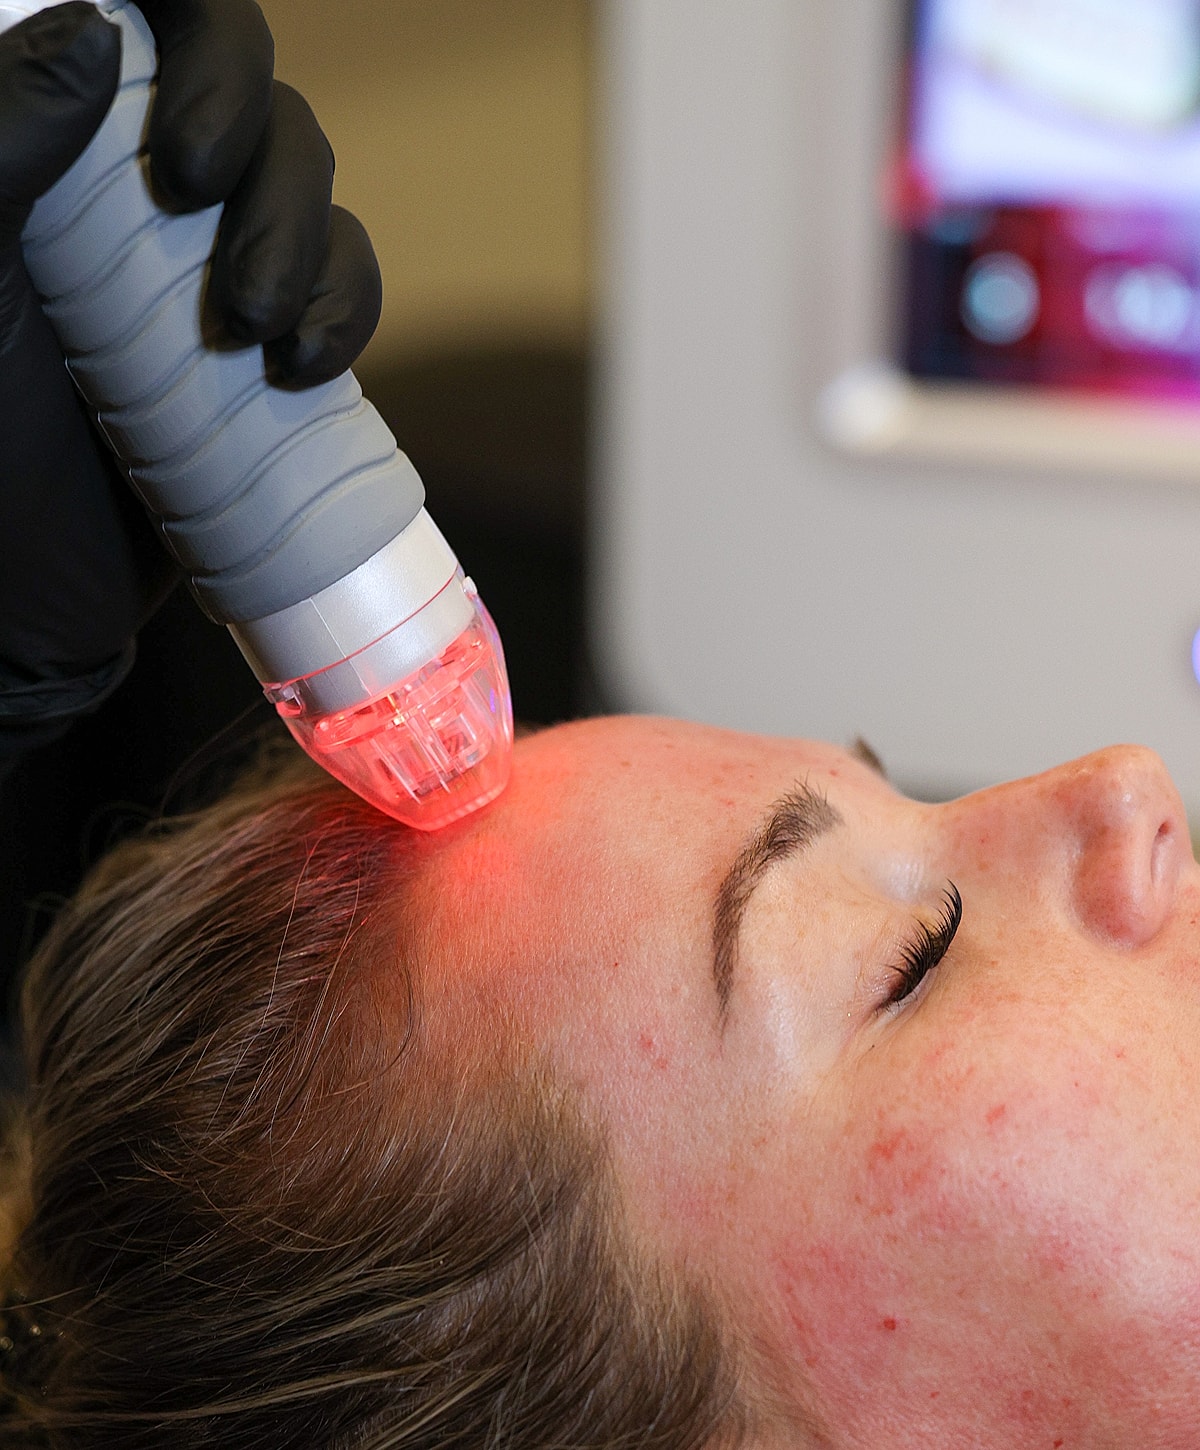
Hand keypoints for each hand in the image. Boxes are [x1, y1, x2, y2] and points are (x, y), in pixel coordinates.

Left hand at [0, 0, 381, 748]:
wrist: (21, 604)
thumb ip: (1, 148)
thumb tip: (95, 30)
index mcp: (54, 150)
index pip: (147, 25)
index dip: (203, 37)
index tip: (184, 140)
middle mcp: (132, 183)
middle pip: (253, 90)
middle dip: (261, 166)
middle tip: (213, 250)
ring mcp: (204, 261)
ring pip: (309, 181)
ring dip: (308, 247)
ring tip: (257, 337)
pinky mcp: (262, 339)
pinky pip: (344, 282)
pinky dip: (348, 307)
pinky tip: (304, 366)